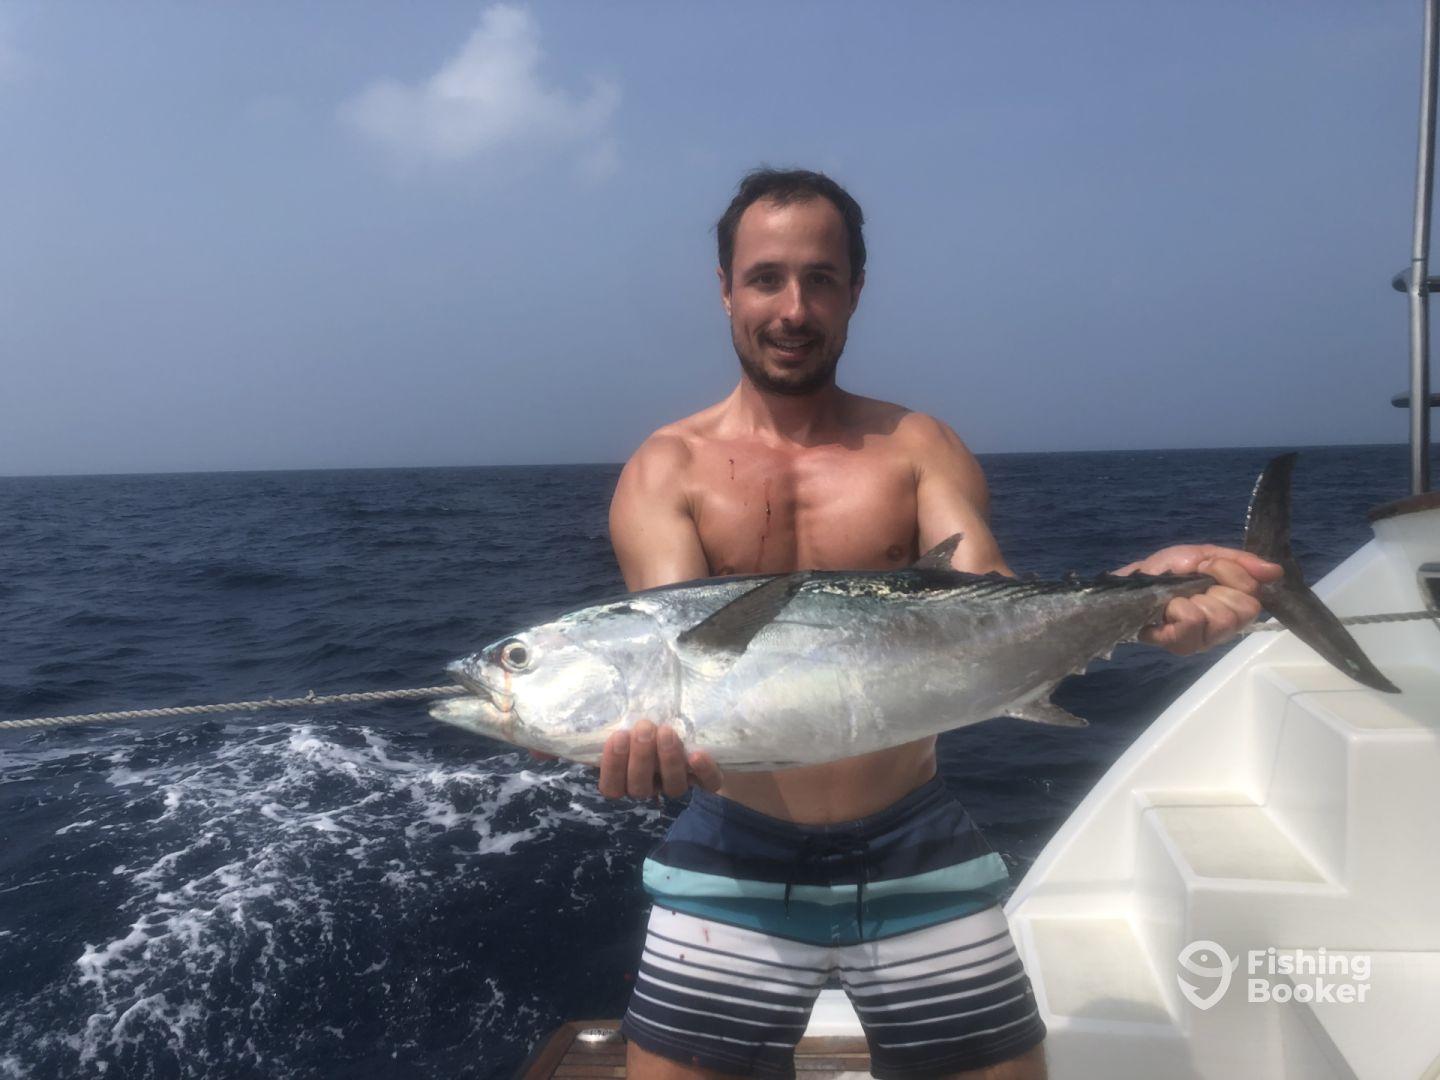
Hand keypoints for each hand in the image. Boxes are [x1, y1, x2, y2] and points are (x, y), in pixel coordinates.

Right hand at [595, 718, 722, 799]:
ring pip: (673, 787)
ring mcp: (681, 786)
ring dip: (668, 760)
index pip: (612, 787)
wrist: (696, 731)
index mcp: (628, 779)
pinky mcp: (709, 782)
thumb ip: (604, 728)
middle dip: (641, 758)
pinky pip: (708, 784)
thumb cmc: (650, 728)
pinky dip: (704, 771)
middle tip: (644, 729)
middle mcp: (652, 787)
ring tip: (666, 731)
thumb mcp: (626, 727)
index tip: (617, 736)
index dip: (613, 766)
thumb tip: (567, 726)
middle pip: (641, 787)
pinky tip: (697, 754)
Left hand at [1115, 544, 1282, 655]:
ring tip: (1178, 598)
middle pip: (1245, 610)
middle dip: (1215, 585)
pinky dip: (1179, 607)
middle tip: (1193, 583)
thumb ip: (1240, 563)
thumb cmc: (1167, 571)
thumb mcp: (1203, 555)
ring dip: (1196, 598)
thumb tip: (1276, 571)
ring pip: (1222, 618)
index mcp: (1234, 604)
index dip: (1231, 574)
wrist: (1130, 583)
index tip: (1207, 567)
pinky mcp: (1183, 646)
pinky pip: (1194, 621)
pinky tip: (1167, 609)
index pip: (1255, 594)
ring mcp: (1205, 640)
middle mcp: (1224, 628)